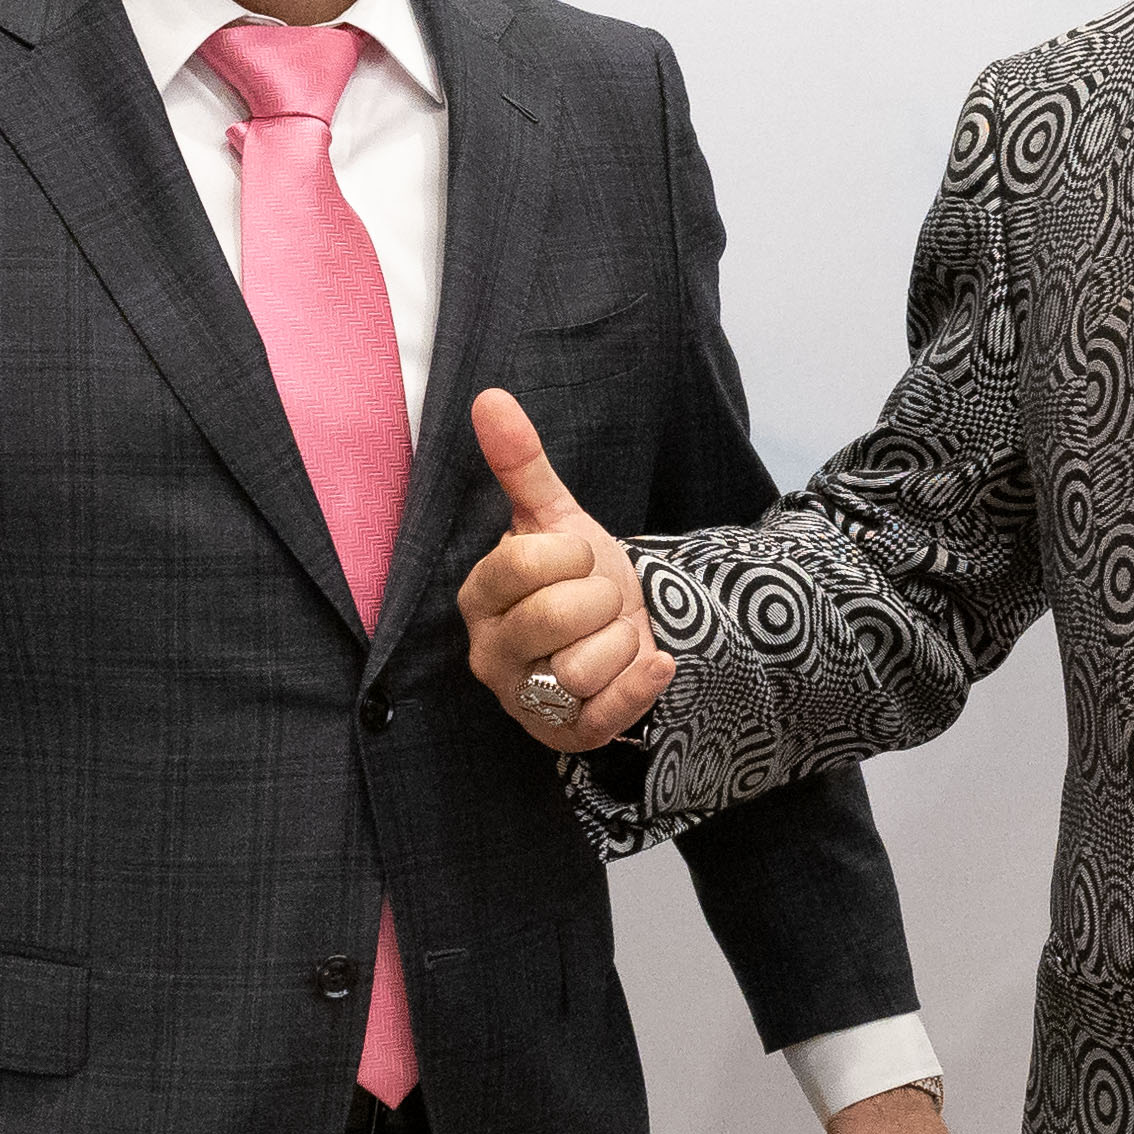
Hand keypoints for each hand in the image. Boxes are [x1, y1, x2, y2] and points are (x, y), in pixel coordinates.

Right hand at [456, 388, 674, 746]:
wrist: (625, 630)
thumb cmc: (580, 576)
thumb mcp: (557, 519)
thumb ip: (523, 465)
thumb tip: (490, 398)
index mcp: (478, 596)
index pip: (520, 565)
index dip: (570, 555)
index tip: (579, 558)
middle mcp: (489, 654)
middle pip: (553, 619)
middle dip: (601, 599)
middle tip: (601, 600)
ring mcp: (524, 700)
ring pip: (583, 668)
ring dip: (621, 640)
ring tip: (613, 635)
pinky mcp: (565, 735)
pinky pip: (607, 715)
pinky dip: (642, 682)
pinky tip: (655, 661)